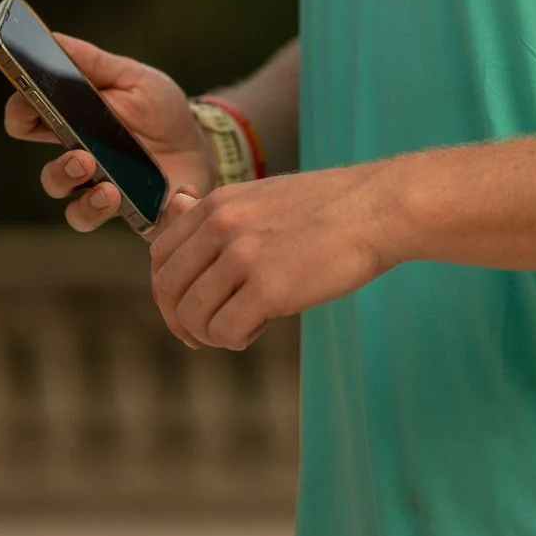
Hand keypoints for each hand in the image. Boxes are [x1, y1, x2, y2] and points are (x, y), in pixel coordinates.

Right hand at [3, 34, 213, 231]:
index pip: (27, 122)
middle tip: (82, 157)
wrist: (203, 142)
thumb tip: (51, 38)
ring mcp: (105, 191)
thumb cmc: (159, 108)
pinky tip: (169, 199)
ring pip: (75, 209)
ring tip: (110, 189)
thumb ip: (92, 63)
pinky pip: (127, 226)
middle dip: (59, 170)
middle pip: (49, 176)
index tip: (28, 105)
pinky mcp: (135, 214)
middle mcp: (81, 162)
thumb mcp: (132, 77)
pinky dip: (146, 216)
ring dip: (86, 203)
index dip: (20, 113)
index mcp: (72, 124)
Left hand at [149, 164, 397, 349]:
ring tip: (240, 328)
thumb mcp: (260, 196)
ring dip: (211, 333)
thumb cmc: (324, 207)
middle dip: (181, 321)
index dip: (168, 291)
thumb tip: (175, 206)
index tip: (187, 308)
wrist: (376, 209)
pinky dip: (236, 339)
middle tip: (204, 334)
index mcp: (217, 204)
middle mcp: (222, 226)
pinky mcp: (269, 289)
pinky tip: (259, 328)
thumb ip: (217, 212)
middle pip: (168, 289)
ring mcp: (243, 257)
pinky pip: (226, 331)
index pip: (159, 256)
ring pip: (193, 316)